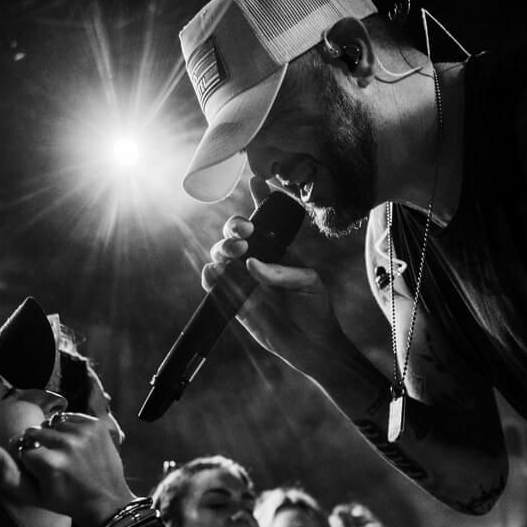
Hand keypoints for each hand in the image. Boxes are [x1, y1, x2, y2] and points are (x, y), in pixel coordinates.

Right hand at [10, 410, 131, 526]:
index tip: (41, 473)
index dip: (28, 461)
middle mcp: (65, 444)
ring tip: (66, 455)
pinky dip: (69, 430)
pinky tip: (77, 447)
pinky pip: (69, 418)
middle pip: (34, 432)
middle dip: (39, 446)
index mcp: (48, 463)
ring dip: (54, 437)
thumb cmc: (66, 501)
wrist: (106, 501)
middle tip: (54, 464)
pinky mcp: (95, 425)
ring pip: (51, 424)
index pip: (21, 449)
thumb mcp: (32, 496)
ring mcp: (83, 433)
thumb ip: (6, 474)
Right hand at [201, 178, 345, 369]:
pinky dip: (210, 275)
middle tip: (247, 230)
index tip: (257, 182)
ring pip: (220, 255)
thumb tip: (252, 264)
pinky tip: (216, 271)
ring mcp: (243, 281)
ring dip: (223, 247)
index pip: (264, 221)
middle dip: (234, 225)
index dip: (258, 200)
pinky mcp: (234, 302)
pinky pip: (214, 284)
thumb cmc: (316, 309)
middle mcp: (257, 262)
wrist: (312, 345)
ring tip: (237, 250)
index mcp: (277, 252)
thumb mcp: (309, 281)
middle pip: (234, 234)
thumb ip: (282, 270)